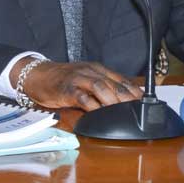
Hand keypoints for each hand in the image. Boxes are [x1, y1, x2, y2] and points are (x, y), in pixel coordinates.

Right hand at [11, 58, 143, 110]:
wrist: (39, 75)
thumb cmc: (64, 80)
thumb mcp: (85, 79)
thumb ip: (101, 87)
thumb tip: (121, 100)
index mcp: (97, 69)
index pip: (120, 78)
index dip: (133, 90)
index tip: (144, 101)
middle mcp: (90, 72)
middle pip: (113, 83)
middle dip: (127, 96)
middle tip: (137, 108)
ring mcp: (78, 79)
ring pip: (100, 87)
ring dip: (112, 99)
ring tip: (121, 111)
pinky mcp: (67, 89)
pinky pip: (82, 97)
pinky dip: (92, 105)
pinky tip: (99, 113)